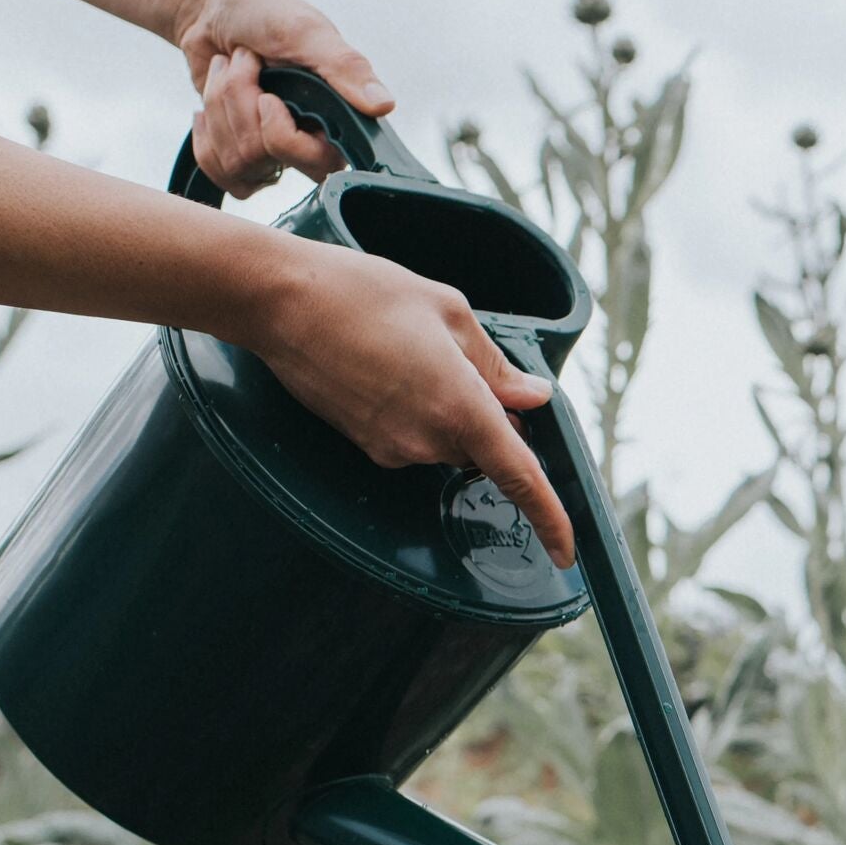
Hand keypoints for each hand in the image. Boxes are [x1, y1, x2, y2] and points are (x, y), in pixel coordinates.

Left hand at [175, 0, 393, 196]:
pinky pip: (216, 170)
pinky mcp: (239, 160)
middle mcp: (308, 148)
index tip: (267, 95)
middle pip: (262, 159)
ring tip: (231, 73)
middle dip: (237, 104)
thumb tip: (384, 105)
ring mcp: (272, 157)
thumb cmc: (264, 12)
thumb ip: (345, 67)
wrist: (213, 7)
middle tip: (244, 67)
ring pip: (233, 160)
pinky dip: (204, 130)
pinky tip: (213, 105)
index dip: (278, 132)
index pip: (315, 164)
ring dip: (218, 103)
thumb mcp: (305, 31)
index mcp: (337, 123)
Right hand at [242, 237, 575, 566]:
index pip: (520, 477)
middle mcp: (430, 440)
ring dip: (449, 409)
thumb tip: (533, 398)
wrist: (279, 302)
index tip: (566, 551)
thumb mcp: (448, 311)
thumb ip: (497, 365)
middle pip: (484, 449)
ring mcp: (395, 449)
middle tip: (465, 359)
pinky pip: (414, 438)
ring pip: (448, 443)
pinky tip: (388, 366)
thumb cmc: (363, 292)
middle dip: (489, 418)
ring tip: (410, 350)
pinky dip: (418, 411)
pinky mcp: (368, 447)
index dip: (549, 518)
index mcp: (461, 406)